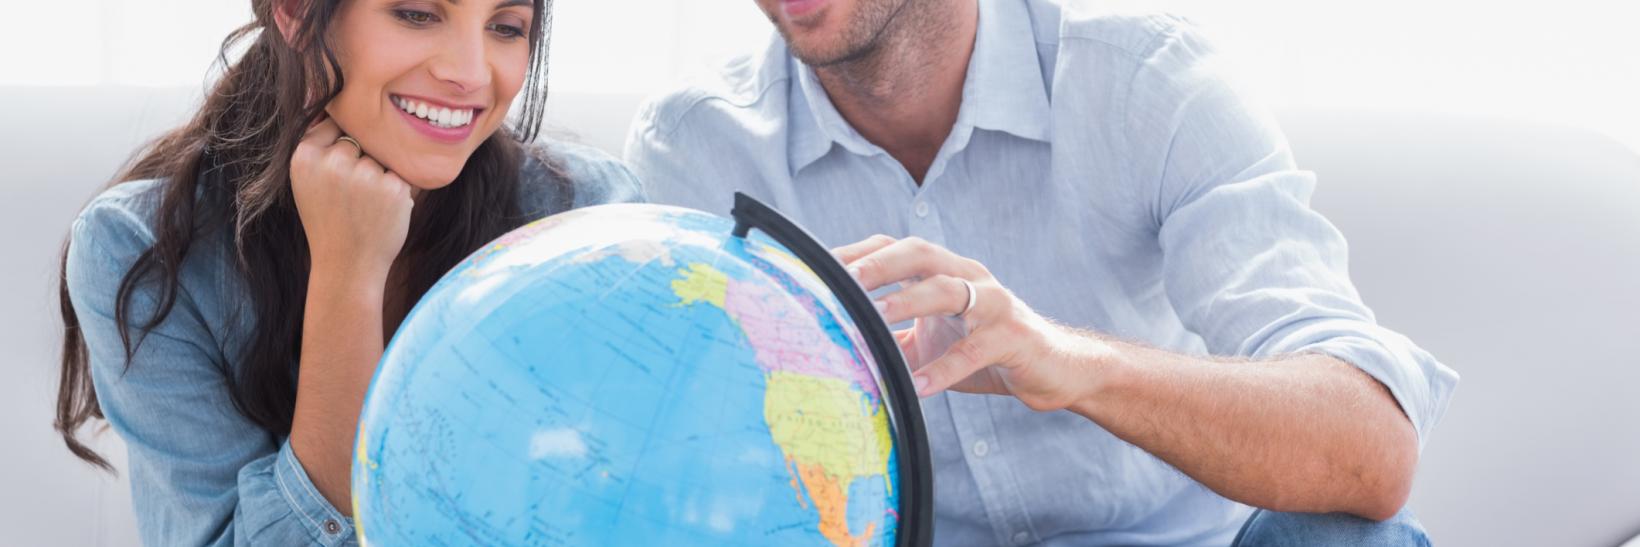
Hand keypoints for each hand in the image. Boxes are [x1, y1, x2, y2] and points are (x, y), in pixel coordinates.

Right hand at [290, 117, 413, 279]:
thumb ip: (319, 143)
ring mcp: (363, 175)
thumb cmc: (330, 220)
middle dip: (362, 162)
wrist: (346, 266)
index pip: (335, 124)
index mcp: (305, 156)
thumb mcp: (308, 180)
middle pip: (361, 139)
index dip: (343, 148)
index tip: (339, 175)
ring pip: (382, 156)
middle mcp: (332, 162)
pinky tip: (381, 212)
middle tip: (351, 198)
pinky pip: (401, 174)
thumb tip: (331, 100)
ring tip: (365, 206)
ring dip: (380, 176)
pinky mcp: (392, 188)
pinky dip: (397, 191)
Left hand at [833, 235, 1115, 410]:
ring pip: (949, 290)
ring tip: (875, 316)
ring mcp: (993, 304)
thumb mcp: (929, 341)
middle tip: (843, 279)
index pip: (896, 247)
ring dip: (909, 300)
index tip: (818, 266)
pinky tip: (919, 386)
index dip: (859, 252)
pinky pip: (974, 351)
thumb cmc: (983, 353)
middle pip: (921, 253)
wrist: (1053, 369)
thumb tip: (834, 346)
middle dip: (879, 263)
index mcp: (945, 272)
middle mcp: (969, 277)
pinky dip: (945, 369)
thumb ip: (890, 336)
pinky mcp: (1012, 337)